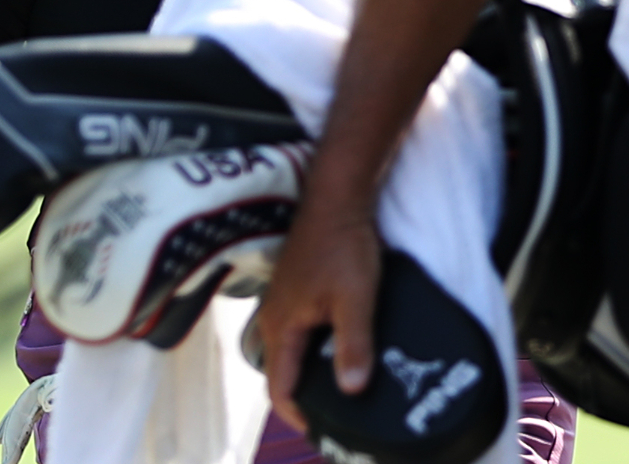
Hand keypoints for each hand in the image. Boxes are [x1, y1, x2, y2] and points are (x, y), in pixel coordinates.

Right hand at [257, 187, 381, 428]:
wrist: (337, 197)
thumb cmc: (343, 246)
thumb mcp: (355, 299)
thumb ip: (354, 344)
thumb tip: (352, 390)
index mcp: (280, 327)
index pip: (280, 388)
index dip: (300, 415)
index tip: (325, 432)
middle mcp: (273, 319)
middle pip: (283, 372)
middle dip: (305, 397)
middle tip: (338, 414)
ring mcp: (282, 302)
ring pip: (292, 351)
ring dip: (311, 371)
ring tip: (343, 386)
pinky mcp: (295, 290)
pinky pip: (300, 331)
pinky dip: (315, 348)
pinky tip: (341, 348)